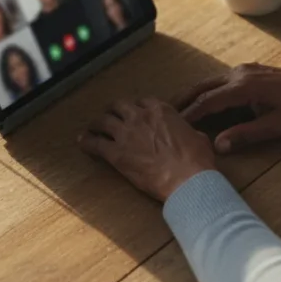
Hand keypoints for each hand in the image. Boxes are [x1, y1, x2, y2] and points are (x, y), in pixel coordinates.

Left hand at [78, 98, 216, 201]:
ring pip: (103, 121)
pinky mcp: (116, 154)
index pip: (142, 101)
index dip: (136, 107)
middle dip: (113, 110)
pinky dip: (87, 142)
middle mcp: (140, 117)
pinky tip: (82, 142)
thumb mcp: (198, 137)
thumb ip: (187, 131)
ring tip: (92, 127)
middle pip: (118, 106)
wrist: (187, 180)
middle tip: (110, 117)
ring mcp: (126, 134)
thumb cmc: (197, 160)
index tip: (135, 113)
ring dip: (96, 123)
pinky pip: (95, 144)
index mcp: (160, 110)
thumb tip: (190, 135)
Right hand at [178, 60, 280, 153]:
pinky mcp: (248, 71)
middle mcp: (238, 74)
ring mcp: (243, 70)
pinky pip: (220, 80)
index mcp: (243, 87)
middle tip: (162, 113)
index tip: (172, 125)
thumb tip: (217, 145)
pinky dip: (206, 91)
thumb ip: (245, 135)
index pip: (207, 101)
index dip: (188, 114)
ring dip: (192, 94)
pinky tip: (202, 101)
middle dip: (182, 100)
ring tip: (176, 108)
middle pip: (202, 87)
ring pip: (209, 82)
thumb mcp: (275, 126)